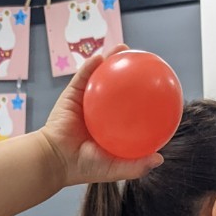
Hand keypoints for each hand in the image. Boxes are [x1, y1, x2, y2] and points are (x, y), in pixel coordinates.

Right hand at [39, 46, 163, 186]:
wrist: (56, 160)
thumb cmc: (84, 167)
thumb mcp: (115, 168)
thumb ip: (136, 166)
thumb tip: (160, 158)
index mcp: (111, 126)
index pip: (131, 108)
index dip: (143, 97)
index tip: (157, 89)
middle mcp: (100, 111)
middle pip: (118, 87)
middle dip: (130, 72)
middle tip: (144, 60)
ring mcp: (85, 101)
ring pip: (100, 77)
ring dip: (111, 59)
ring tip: (123, 47)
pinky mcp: (71, 95)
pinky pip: (82, 77)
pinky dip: (90, 65)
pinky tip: (100, 57)